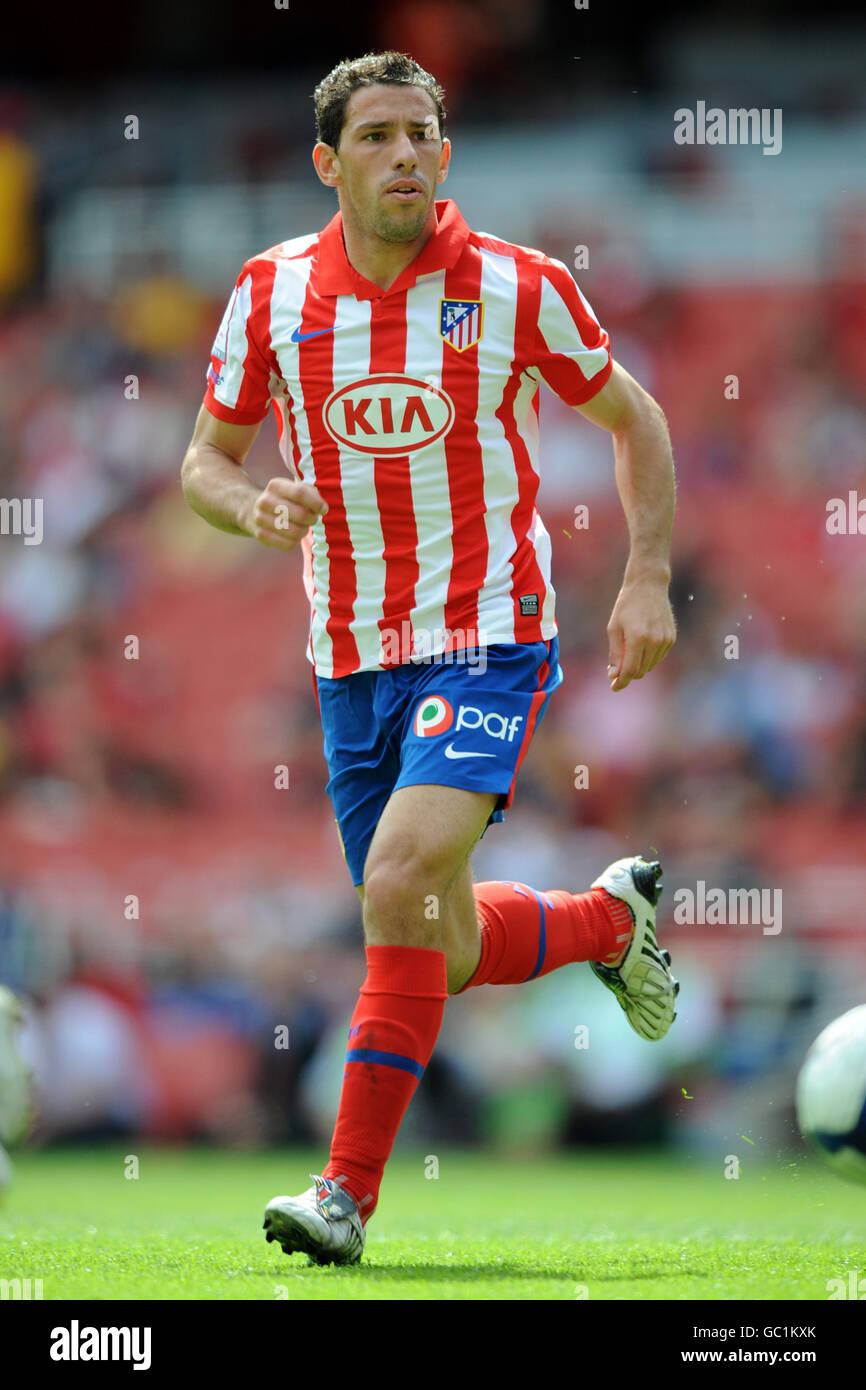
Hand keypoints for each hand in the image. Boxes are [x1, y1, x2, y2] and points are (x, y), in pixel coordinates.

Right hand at [245, 478, 327, 550]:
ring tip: (304, 527)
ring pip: (295, 531)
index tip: (324, 509)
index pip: (300, 493)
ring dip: (305, 530)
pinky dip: (296, 541)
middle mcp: (265, 501)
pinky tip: (295, 535)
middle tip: (313, 518)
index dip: (316, 503)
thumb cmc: (283, 499)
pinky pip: (288, 544)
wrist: (252, 510)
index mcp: (275, 485)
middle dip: (312, 518)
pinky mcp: (261, 535)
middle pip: (300, 514)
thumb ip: (308, 493)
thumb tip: (322, 507)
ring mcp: (261, 519)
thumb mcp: (292, 488)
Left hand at [606, 577, 675, 691]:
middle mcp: (654, 640)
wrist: (648, 586)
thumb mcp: (614, 628)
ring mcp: (665, 640)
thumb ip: (615, 653)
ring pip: (650, 666)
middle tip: (616, 669)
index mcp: (637, 637)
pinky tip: (640, 647)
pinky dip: (648, 658)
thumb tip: (614, 675)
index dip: (621, 681)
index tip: (614, 688)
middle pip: (641, 671)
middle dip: (628, 674)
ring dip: (638, 666)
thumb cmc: (627, 605)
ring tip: (627, 654)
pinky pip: (657, 657)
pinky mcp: (671, 638)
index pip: (631, 670)